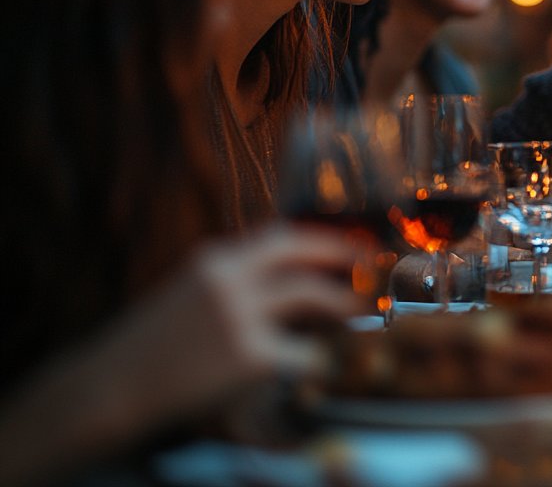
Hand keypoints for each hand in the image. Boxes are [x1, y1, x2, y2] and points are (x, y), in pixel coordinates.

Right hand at [116, 226, 361, 406]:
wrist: (113, 387)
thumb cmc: (154, 347)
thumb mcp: (189, 294)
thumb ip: (234, 280)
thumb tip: (291, 276)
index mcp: (215, 260)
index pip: (281, 235)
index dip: (322, 238)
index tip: (349, 244)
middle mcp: (229, 279)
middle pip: (303, 253)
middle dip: (344, 256)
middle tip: (368, 270)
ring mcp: (240, 316)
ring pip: (313, 295)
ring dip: (341, 304)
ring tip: (355, 314)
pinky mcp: (250, 355)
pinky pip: (306, 351)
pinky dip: (320, 358)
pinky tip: (322, 365)